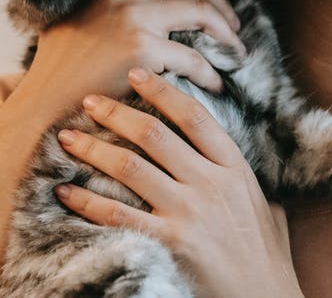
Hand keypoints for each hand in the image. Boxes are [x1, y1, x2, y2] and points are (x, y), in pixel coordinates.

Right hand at [20, 0, 244, 106]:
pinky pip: (193, 59)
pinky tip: (214, 86)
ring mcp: (133, 20)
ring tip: (235, 58)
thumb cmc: (59, 79)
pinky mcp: (141, 50)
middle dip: (224, 13)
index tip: (220, 14)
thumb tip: (152, 21)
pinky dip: (210, 73)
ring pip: (201, 16)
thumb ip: (112, 17)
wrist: (40, 108)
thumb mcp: (79, 29)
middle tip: (236, 35)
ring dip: (226, 39)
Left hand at [53, 69, 303, 297]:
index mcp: (235, 169)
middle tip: (88, 99)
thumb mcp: (266, 207)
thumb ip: (243, 179)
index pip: (195, 117)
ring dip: (93, 149)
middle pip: (155, 135)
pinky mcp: (170, 244)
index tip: (137, 74)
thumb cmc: (265, 257)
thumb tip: (224, 157)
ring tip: (66, 137)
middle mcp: (212, 185)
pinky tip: (65, 192)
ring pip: (130, 167)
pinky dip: (87, 201)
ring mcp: (190, 214)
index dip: (163, 91)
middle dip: (116, 113)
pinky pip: (118, 216)